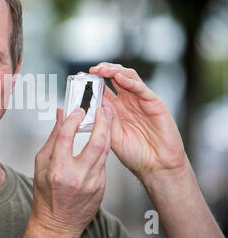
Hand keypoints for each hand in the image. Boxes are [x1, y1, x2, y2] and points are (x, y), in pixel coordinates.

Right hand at [23, 106, 112, 237]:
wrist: (58, 222)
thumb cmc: (46, 195)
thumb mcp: (41, 164)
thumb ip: (52, 137)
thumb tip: (59, 116)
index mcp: (57, 170)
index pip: (66, 137)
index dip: (73, 120)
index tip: (77, 111)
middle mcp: (76, 177)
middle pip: (96, 143)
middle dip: (102, 123)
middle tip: (103, 111)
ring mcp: (92, 184)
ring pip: (104, 152)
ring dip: (106, 133)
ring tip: (105, 121)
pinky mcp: (101, 188)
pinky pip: (103, 164)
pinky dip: (101, 151)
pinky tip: (100, 143)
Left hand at [90, 63, 186, 180]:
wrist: (156, 166)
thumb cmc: (135, 155)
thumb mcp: (112, 137)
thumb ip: (103, 121)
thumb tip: (91, 106)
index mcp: (115, 109)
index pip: (102, 89)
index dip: (92, 82)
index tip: (80, 77)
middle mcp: (128, 102)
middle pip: (114, 78)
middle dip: (102, 71)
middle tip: (91, 71)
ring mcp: (141, 101)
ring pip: (128, 77)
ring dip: (114, 71)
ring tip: (102, 70)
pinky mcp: (154, 103)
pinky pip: (141, 88)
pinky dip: (129, 81)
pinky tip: (118, 78)